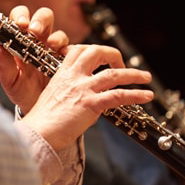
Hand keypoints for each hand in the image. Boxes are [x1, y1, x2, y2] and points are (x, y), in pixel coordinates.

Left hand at [0, 6, 68, 112]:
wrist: (36, 109)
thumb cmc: (20, 91)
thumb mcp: (9, 80)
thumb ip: (4, 65)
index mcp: (20, 41)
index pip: (20, 18)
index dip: (21, 16)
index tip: (20, 24)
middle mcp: (38, 41)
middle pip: (43, 18)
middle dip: (40, 20)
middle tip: (35, 31)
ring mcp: (54, 50)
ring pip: (59, 33)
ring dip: (56, 37)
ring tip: (51, 46)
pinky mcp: (68, 61)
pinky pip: (73, 50)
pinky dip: (71, 51)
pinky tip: (65, 57)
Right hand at [21, 44, 153, 150]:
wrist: (37, 133)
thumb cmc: (42, 121)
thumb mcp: (52, 98)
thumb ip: (70, 94)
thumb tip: (87, 102)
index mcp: (62, 75)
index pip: (77, 50)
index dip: (92, 50)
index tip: (101, 59)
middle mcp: (73, 77)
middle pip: (96, 52)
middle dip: (113, 55)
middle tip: (122, 64)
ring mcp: (82, 89)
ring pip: (113, 74)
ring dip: (133, 74)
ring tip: (146, 77)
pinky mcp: (91, 104)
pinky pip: (118, 96)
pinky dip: (135, 94)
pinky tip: (146, 96)